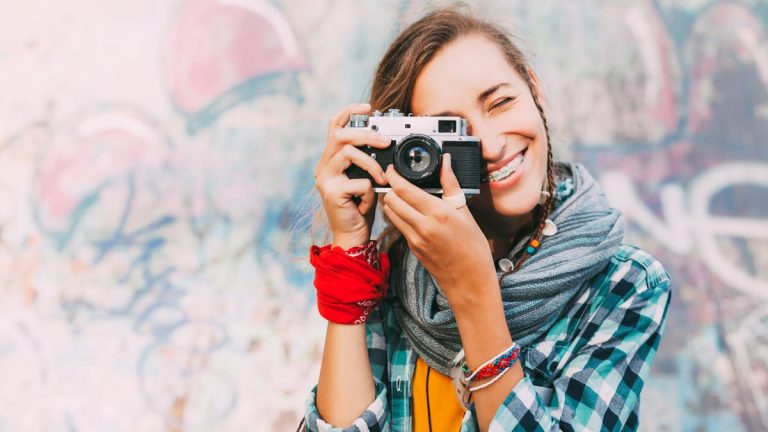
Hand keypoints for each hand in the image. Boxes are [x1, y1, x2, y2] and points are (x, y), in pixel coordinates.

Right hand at [315, 103, 391, 247]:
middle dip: (367, 134)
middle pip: (341, 135)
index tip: (368, 107)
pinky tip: (366, 205)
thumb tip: (384, 141)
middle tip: (386, 142)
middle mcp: (323, 166)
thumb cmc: (360, 209)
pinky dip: (369, 193)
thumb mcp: (365, 179)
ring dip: (372, 164)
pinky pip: (359, 181)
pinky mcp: (331, 192)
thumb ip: (367, 160)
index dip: (349, 112)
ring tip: (382, 179)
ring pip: (349, 153)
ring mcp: (324, 179)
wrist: (352, 237)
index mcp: (330, 160)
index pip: (334, 126)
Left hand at [381, 154, 496, 305]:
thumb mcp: (466, 212)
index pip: (404, 189)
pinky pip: (398, 226)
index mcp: (437, 213)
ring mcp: (414, 239)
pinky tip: (409, 212)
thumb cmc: (473, 247)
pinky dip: (399, 215)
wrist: (470, 281)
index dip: (393, 175)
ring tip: (401, 195)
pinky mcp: (412, 248)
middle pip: (391, 200)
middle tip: (397, 180)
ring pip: (390, 213)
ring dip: (392, 201)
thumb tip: (445, 161)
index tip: (393, 167)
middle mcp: (422, 226)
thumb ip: (451, 185)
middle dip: (390, 187)